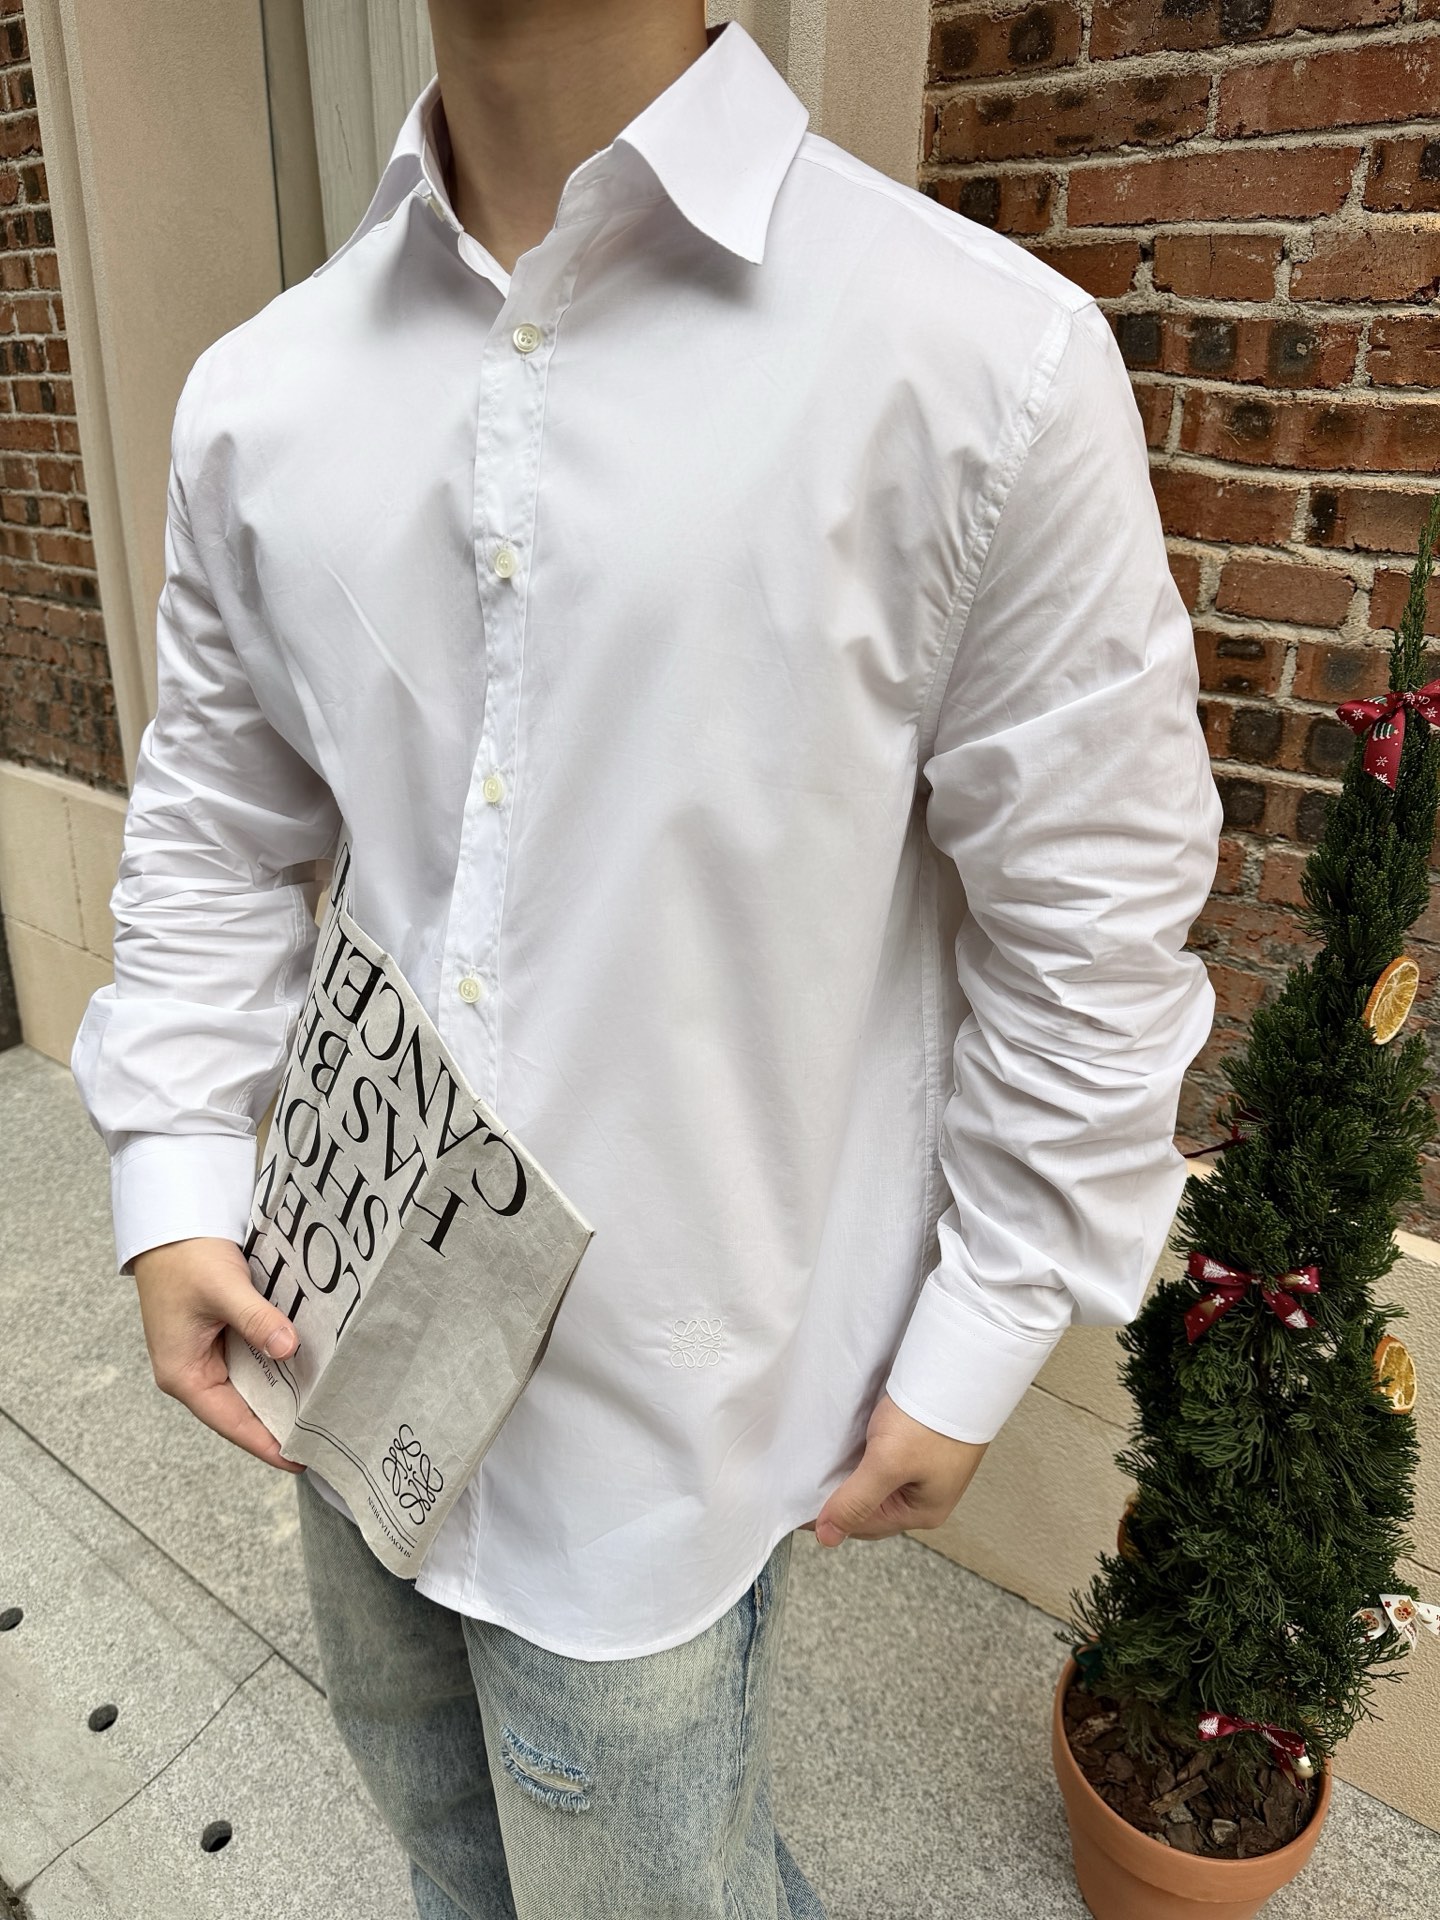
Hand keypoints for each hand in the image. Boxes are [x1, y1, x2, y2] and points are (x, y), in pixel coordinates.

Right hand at [132, 1236, 302, 1474]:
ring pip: (251, 1384)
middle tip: (323, 1433)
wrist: (172, 1219)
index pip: (230, 1422)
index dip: (264, 1442)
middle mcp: (194, 1370)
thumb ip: (255, 1320)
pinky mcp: (221, 1334)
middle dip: (279, 1421)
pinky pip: (253, 1359)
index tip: (298, 1458)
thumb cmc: (185, 1257)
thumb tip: (288, 1349)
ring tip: (322, 1407)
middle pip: (242, 1409)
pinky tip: (307, 1367)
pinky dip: (278, 1363)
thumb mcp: (223, 1289)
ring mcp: (207, 1353)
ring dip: (282, 1391)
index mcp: (183, 1374)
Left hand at [802, 1390, 987, 1546]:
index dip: (829, 1517)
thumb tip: (828, 1539)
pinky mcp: (921, 1445)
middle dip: (840, 1498)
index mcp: (923, 1512)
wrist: (959, 1372)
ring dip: (850, 1476)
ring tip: (818, 1465)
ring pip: (875, 1483)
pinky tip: (844, 1447)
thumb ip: (856, 1501)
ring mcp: (925, 1469)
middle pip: (871, 1506)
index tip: (795, 1505)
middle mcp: (925, 1496)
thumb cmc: (929, 1420)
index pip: (863, 1526)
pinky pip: (883, 1461)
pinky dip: (863, 1457)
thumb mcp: (887, 1464)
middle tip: (803, 1484)